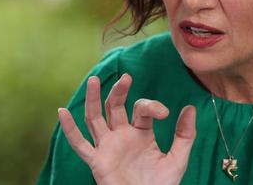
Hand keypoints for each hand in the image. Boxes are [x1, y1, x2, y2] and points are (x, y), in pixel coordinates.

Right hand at [58, 74, 195, 184]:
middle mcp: (122, 136)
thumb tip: (191, 107)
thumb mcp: (178, 157)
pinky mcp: (98, 161)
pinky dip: (70, 130)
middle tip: (126, 78)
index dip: (152, 106)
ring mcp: (108, 147)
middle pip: (115, 107)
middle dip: (119, 91)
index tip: (165, 113)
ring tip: (94, 80)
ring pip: (95, 118)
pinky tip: (62, 112)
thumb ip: (185, 133)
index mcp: (141, 133)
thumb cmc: (162, 184)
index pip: (142, 109)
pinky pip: (80, 144)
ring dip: (94, 100)